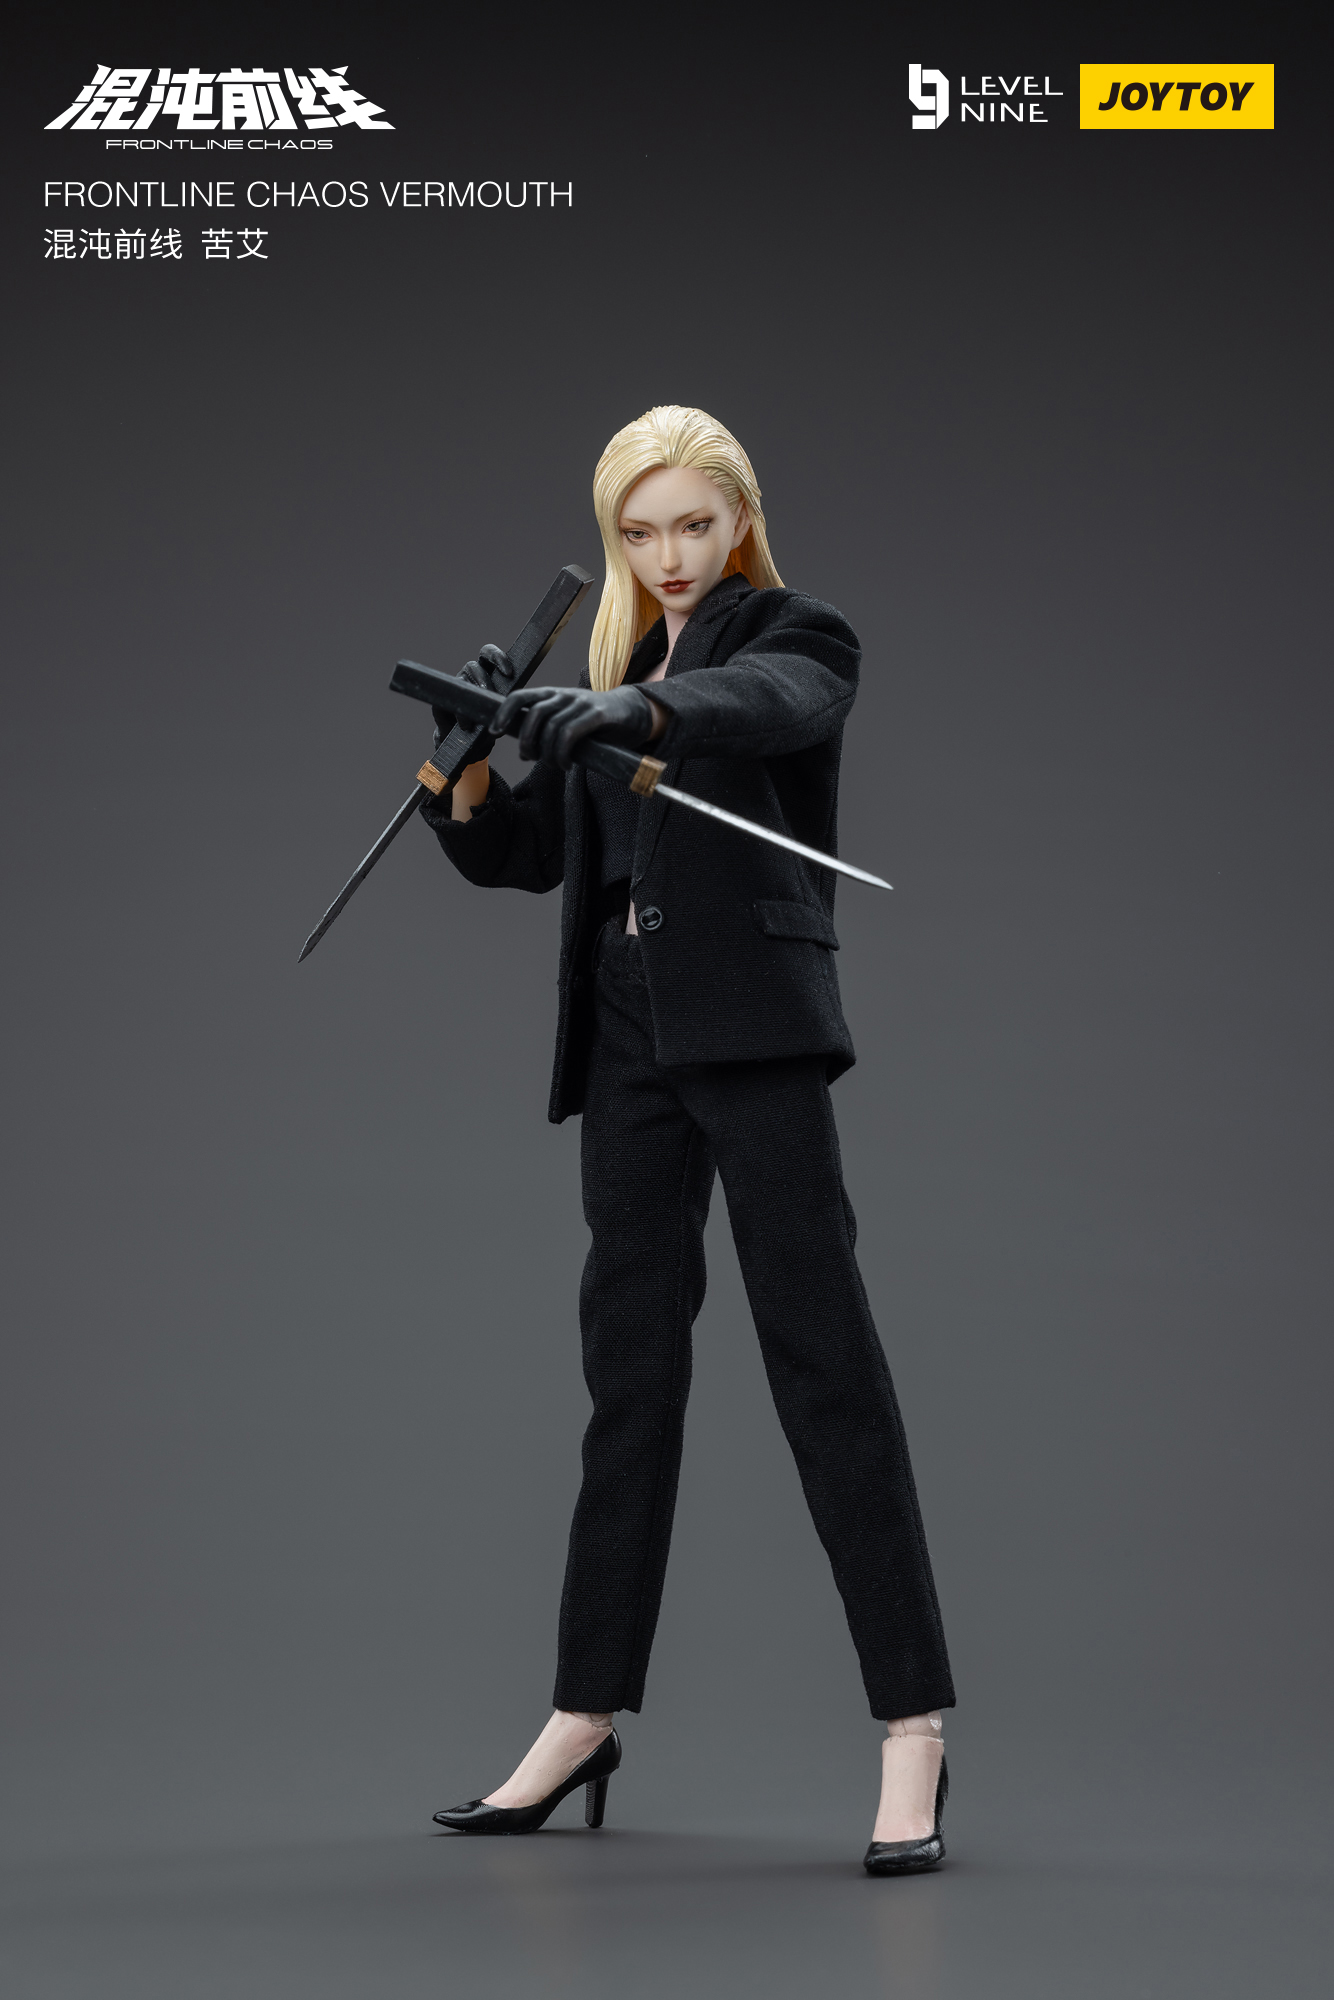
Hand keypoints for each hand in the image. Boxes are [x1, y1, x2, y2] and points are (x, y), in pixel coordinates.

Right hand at [432, 644, 513, 742]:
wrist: (471, 746)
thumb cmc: (491, 725)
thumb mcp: (501, 714)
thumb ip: (505, 705)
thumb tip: (510, 706)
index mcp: (486, 673)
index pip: (489, 655)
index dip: (497, 658)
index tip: (509, 673)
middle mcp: (469, 677)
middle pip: (472, 666)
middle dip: (482, 679)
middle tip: (489, 693)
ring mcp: (455, 689)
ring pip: (460, 682)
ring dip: (470, 695)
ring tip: (480, 713)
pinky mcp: (441, 704)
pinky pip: (447, 702)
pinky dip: (459, 714)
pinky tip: (467, 726)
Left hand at [491, 684, 655, 768]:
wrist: (629, 711)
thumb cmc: (593, 721)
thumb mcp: (566, 719)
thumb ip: (547, 727)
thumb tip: (525, 748)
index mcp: (551, 694)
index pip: (520, 696)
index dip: (504, 713)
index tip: (494, 731)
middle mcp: (563, 695)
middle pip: (534, 714)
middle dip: (527, 740)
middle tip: (528, 758)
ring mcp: (580, 702)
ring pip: (552, 727)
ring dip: (547, 752)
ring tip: (553, 765)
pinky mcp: (596, 714)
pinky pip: (570, 733)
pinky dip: (563, 753)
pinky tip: (566, 764)